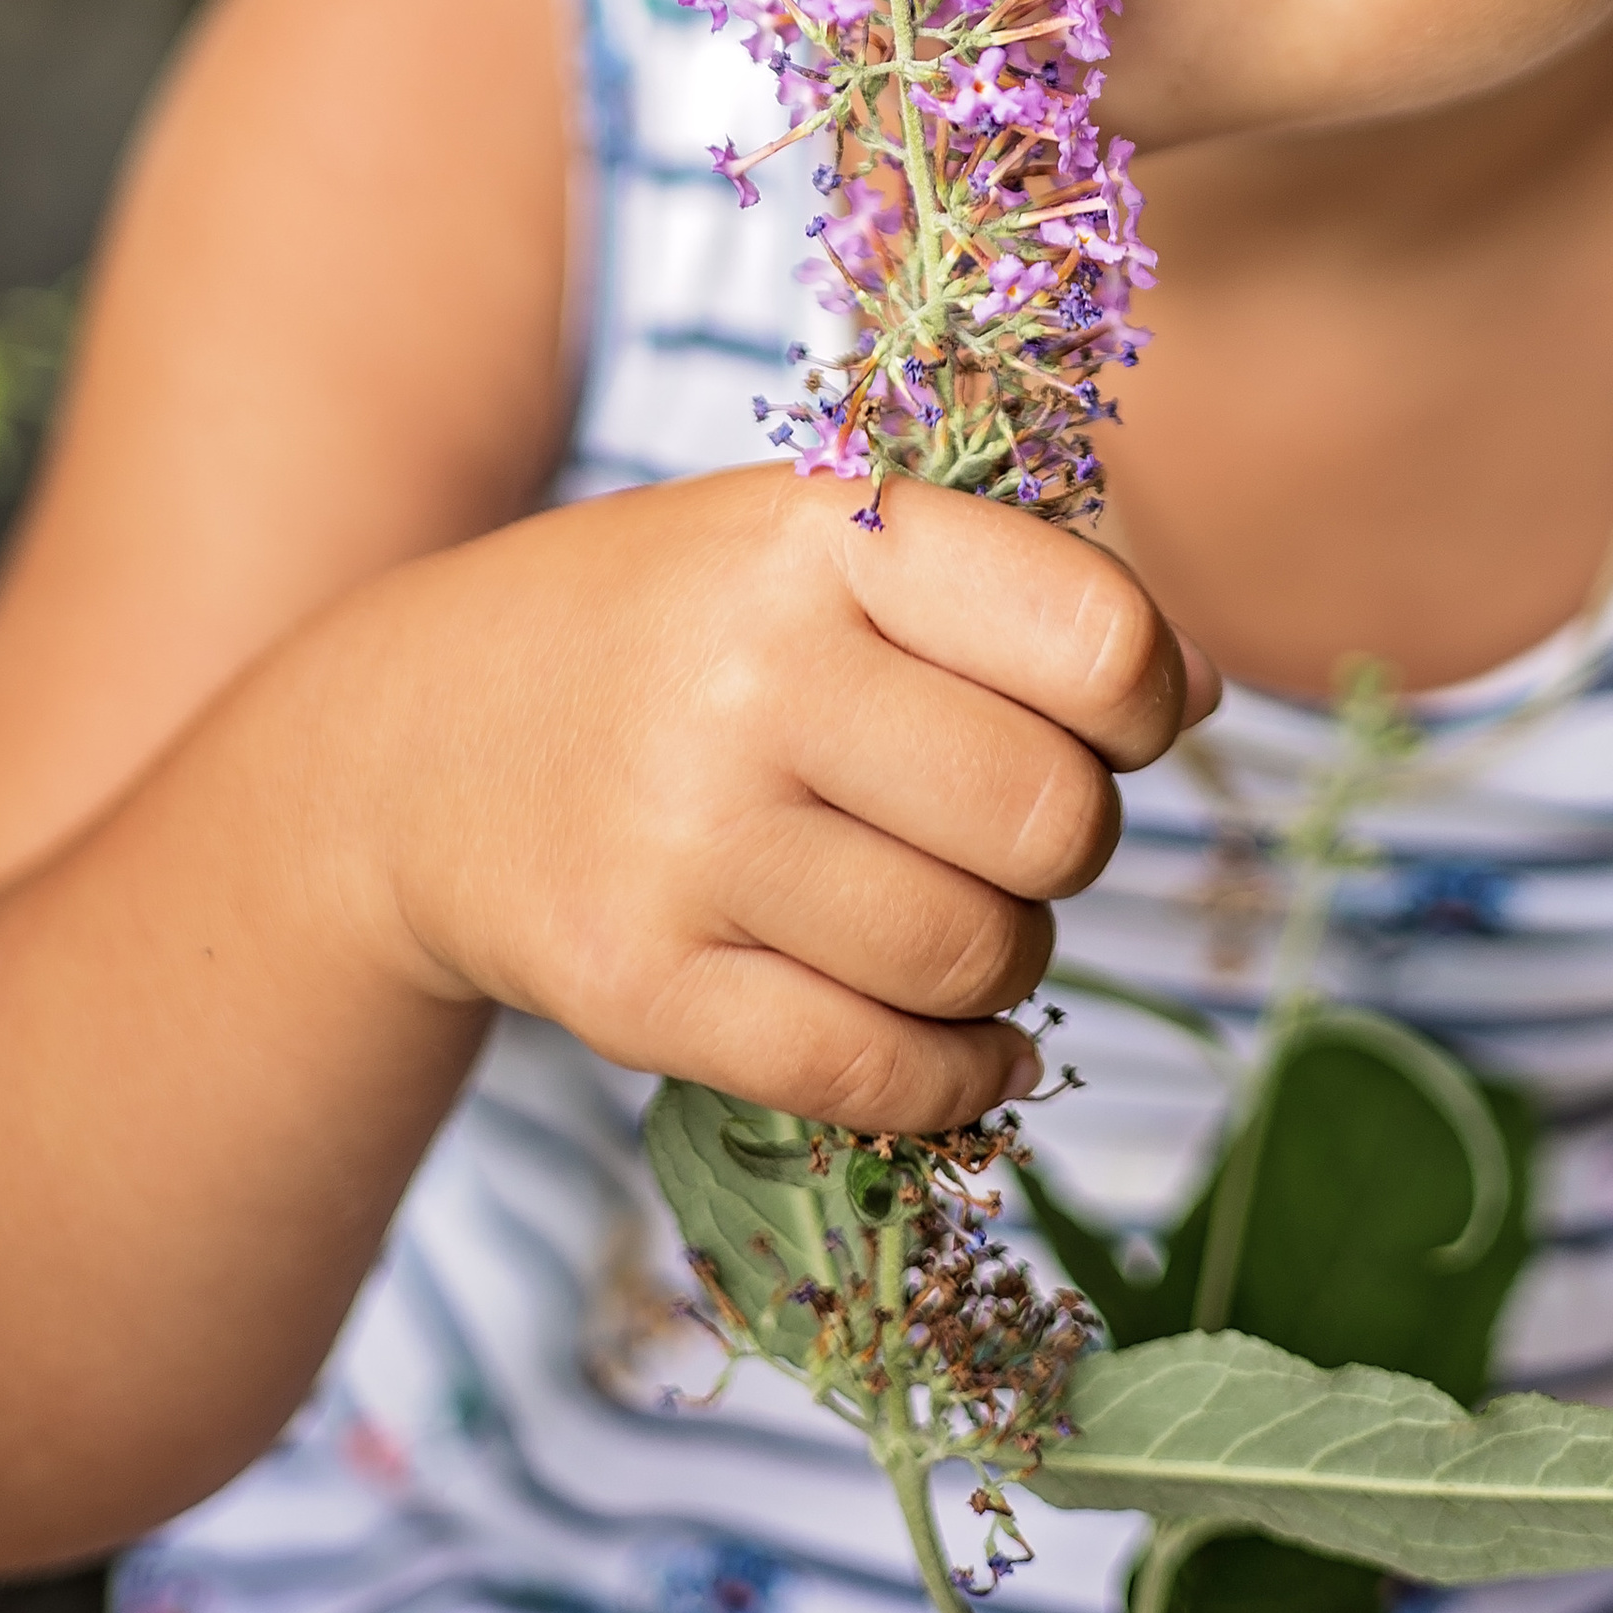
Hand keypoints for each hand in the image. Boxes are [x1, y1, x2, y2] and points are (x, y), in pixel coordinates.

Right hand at [306, 470, 1210, 1131]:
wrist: (417, 742)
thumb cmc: (683, 630)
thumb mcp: (823, 543)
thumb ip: (1012, 588)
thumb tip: (1195, 691)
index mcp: (822, 535)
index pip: (1092, 636)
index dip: (1142, 698)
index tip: (1111, 716)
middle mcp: (751, 675)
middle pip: (1049, 819)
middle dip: (1067, 842)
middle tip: (1006, 824)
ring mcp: (684, 839)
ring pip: (974, 956)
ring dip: (1003, 959)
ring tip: (948, 911)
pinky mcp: (635, 986)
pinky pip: (877, 1072)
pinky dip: (955, 1077)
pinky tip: (959, 1043)